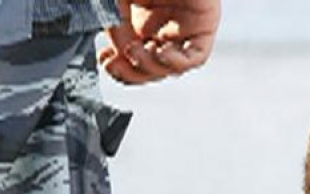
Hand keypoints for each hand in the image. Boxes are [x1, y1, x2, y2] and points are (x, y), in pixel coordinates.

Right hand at [100, 0, 220, 84]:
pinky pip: (195, 57)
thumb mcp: (117, 1)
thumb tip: (119, 54)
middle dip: (131, 71)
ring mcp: (183, 28)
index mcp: (140, 21)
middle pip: (150, 70)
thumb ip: (116, 26)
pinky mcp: (205, 25)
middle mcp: (162, 28)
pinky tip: (161, 51)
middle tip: (118, 56)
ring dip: (150, 67)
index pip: (131, 60)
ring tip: (138, 49)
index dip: (117, 68)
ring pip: (171, 69)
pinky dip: (176, 62)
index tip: (104, 58)